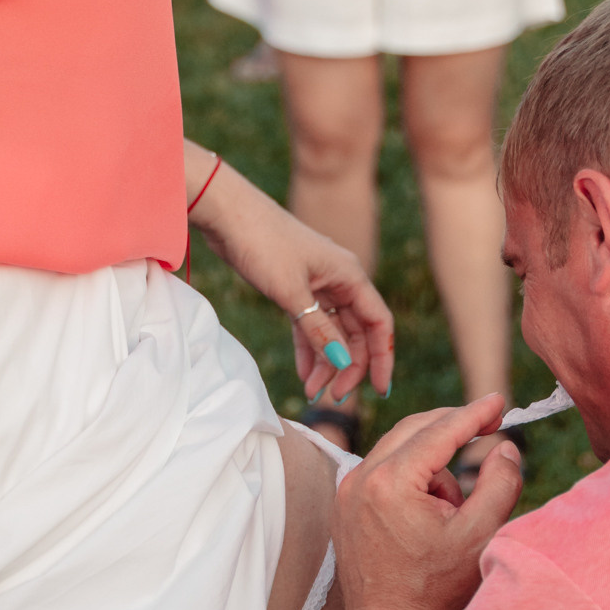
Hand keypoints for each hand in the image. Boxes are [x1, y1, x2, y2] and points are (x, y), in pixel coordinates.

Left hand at [189, 160, 394, 403]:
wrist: (227, 213)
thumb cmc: (261, 242)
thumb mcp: (290, 292)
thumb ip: (318, 328)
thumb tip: (341, 361)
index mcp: (350, 275)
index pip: (378, 323)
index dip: (382, 358)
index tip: (378, 390)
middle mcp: (339, 280)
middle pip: (356, 332)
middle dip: (348, 366)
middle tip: (331, 396)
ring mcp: (318, 284)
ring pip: (332, 331)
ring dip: (326, 362)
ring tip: (311, 391)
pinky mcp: (296, 288)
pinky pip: (310, 325)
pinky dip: (308, 348)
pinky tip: (302, 373)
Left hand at [334, 395, 522, 609]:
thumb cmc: (434, 587)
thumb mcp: (480, 535)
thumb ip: (499, 483)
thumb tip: (504, 448)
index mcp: (391, 482)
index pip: (439, 431)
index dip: (474, 413)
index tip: (499, 400)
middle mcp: (360, 479)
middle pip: (413, 429)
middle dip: (452, 427)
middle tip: (487, 426)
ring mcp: (346, 492)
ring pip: (397, 450)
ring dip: (431, 462)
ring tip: (451, 508)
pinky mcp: (343, 505)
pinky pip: (381, 471)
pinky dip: (409, 477)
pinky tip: (429, 510)